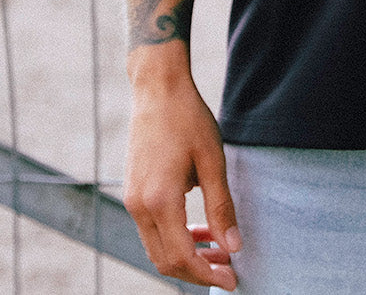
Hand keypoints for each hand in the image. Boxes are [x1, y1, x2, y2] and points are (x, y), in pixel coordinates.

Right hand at [123, 55, 241, 289]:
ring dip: (186, 256)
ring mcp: (132, 200)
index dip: (207, 274)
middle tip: (228, 269)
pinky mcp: (132, 193)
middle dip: (197, 271)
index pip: (182, 257)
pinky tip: (199, 229)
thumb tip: (233, 247)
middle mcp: (139, 206)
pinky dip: (174, 238)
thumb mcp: (213, 161)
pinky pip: (152, 230)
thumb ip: (221, 207)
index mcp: (160, 200)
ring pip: (156, 248)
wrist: (158, 89)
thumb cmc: (189, 120)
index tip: (232, 281)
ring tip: (218, 250)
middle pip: (165, 261)